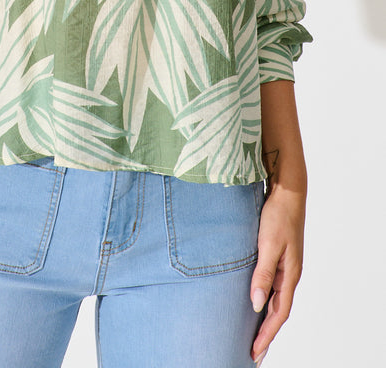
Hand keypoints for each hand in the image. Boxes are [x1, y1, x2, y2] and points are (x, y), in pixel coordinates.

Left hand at [250, 186, 304, 363]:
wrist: (287, 192)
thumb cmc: (277, 215)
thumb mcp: (268, 244)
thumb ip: (262, 273)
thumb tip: (256, 303)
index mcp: (289, 275)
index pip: (278, 313)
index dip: (267, 334)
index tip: (255, 351)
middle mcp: (289, 274)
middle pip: (278, 311)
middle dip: (266, 334)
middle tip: (253, 354)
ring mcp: (285, 266)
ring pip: (275, 300)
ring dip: (265, 319)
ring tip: (253, 336)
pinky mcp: (279, 257)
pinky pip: (272, 287)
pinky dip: (264, 301)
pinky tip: (255, 304)